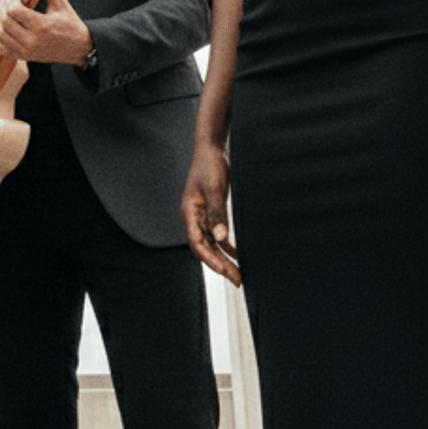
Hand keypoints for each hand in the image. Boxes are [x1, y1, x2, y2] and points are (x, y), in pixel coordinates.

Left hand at [0, 0, 94, 66]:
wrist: (78, 49)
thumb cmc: (71, 25)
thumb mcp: (61, 4)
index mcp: (41, 26)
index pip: (14, 10)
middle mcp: (31, 40)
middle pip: (4, 21)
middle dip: (1, 7)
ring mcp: (26, 51)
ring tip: (1, 10)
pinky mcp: (23, 57)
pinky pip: (1, 49)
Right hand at [181, 140, 240, 285]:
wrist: (212, 149)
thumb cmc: (209, 166)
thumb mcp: (214, 190)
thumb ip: (217, 214)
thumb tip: (221, 238)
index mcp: (189, 213)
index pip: (197, 244)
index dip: (210, 260)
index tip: (225, 272)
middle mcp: (193, 218)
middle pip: (205, 248)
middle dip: (220, 265)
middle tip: (237, 279)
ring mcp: (201, 216)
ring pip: (211, 244)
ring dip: (224, 258)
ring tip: (238, 273)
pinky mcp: (211, 212)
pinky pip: (217, 235)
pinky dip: (226, 245)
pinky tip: (237, 253)